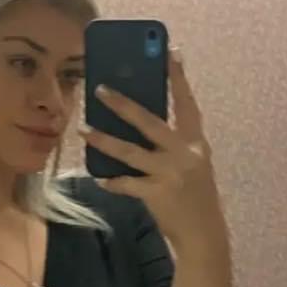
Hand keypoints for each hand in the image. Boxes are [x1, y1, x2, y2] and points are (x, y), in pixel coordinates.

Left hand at [81, 48, 228, 260]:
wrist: (203, 234)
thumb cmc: (194, 197)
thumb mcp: (193, 165)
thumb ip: (174, 146)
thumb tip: (140, 125)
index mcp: (196, 143)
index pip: (187, 103)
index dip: (178, 78)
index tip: (170, 52)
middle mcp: (184, 154)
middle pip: (149, 122)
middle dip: (123, 104)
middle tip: (100, 89)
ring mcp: (169, 174)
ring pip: (130, 152)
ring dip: (104, 140)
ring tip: (84, 130)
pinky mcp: (156, 194)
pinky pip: (126, 183)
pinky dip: (112, 180)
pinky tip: (99, 177)